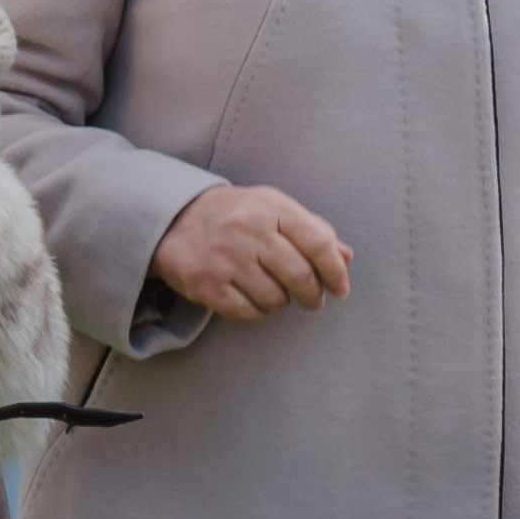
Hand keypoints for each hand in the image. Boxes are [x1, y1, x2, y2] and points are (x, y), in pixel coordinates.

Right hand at [153, 183, 352, 320]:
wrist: (174, 219)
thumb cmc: (237, 215)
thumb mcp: (274, 209)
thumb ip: (312, 230)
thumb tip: (346, 257)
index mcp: (271, 206)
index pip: (318, 242)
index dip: (335, 271)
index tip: (341, 288)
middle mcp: (247, 229)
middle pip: (300, 275)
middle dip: (313, 294)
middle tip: (314, 300)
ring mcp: (224, 257)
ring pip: (275, 298)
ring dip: (282, 302)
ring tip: (276, 292)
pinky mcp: (205, 283)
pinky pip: (247, 312)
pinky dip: (258, 312)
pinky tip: (255, 299)